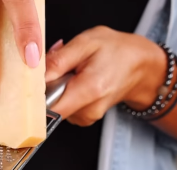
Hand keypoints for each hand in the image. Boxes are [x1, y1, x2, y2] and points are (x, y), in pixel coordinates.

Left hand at [45, 26, 166, 126]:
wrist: (139, 67)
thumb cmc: (116, 52)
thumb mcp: (86, 43)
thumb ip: (59, 61)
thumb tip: (38, 77)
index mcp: (88, 90)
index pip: (50, 109)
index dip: (38, 98)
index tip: (37, 86)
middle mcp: (88, 111)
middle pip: (51, 108)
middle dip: (51, 88)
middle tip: (64, 70)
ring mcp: (87, 118)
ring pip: (57, 108)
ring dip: (60, 91)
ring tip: (75, 74)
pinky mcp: (85, 119)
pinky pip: (65, 109)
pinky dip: (67, 96)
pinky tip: (78, 83)